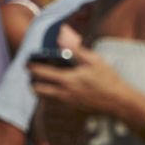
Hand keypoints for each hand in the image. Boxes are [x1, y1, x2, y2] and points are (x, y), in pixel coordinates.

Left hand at [28, 27, 144, 128]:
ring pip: (43, 97)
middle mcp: (62, 93)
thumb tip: (62, 36)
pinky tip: (56, 88)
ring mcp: (66, 102)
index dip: (31, 67)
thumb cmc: (106, 78)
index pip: (41, 73)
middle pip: (37, 89)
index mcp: (66, 79)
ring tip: (42, 79)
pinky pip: (52, 102)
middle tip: (33, 72)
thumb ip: (75, 49)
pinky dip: (49, 95)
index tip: (27, 62)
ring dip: (39, 88)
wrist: (116, 101)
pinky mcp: (70, 108)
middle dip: (32, 80)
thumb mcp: (93, 59)